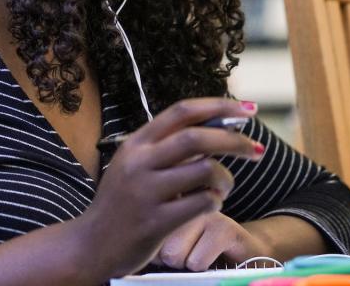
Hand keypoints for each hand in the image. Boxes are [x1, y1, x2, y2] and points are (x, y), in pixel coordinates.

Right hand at [78, 98, 263, 278]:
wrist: (94, 243)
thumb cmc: (123, 202)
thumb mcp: (135, 165)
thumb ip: (167, 148)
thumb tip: (218, 128)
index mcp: (136, 143)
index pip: (182, 112)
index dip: (219, 106)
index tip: (248, 110)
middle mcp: (139, 162)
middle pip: (197, 137)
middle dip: (234, 140)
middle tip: (256, 149)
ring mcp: (146, 192)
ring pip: (205, 170)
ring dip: (226, 178)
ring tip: (224, 187)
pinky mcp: (156, 221)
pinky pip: (203, 203)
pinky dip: (216, 201)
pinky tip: (211, 205)